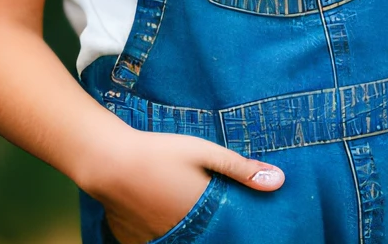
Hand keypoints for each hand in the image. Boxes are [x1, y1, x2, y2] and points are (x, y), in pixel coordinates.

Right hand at [84, 129, 283, 243]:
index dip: (232, 226)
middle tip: (205, 212)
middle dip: (208, 228)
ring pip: (176, 239)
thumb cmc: (160, 152)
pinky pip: (151, 243)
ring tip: (180, 211)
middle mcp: (178, 232)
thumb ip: (241, 169)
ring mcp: (153, 238)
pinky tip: (157, 217)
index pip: (225, 230)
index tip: (238, 221)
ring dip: (184, 230)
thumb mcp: (205, 152)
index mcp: (200, 213)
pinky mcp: (132, 238)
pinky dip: (158, 235)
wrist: (109, 160)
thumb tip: (279, 181)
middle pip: (201, 236)